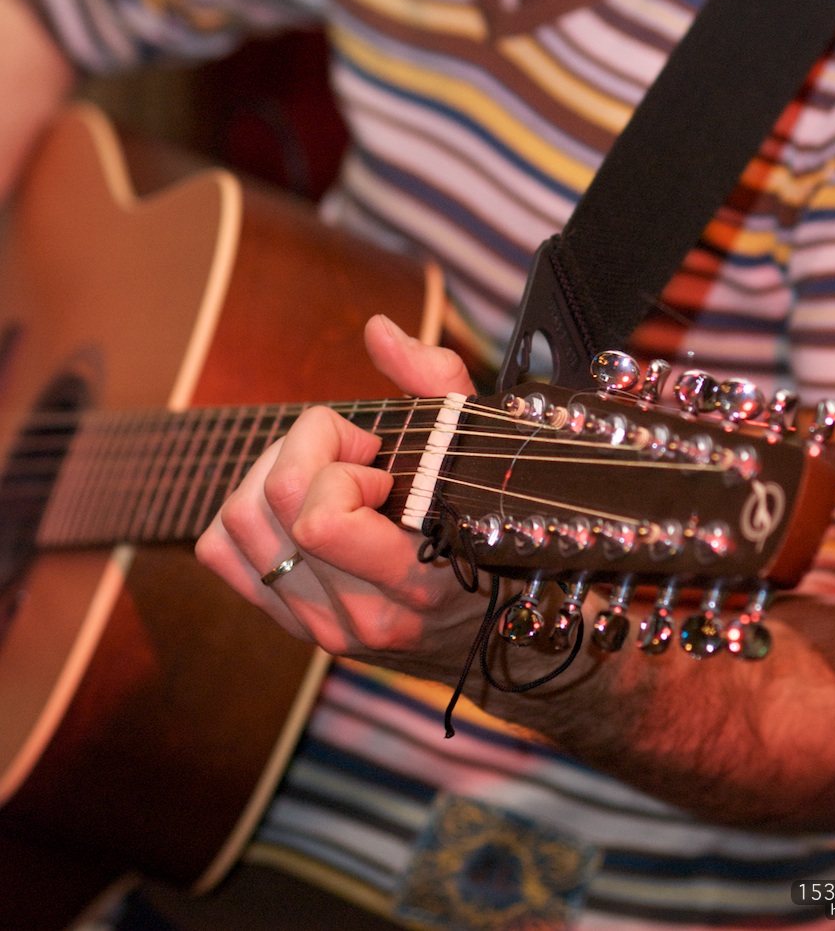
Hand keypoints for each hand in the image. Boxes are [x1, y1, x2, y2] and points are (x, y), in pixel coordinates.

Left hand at [195, 314, 484, 672]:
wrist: (491, 623)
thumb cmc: (489, 520)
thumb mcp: (479, 446)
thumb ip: (435, 381)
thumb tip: (376, 330)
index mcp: (415, 579)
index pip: (319, 521)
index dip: (337, 463)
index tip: (378, 457)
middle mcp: (361, 615)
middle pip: (270, 506)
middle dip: (306, 450)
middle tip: (353, 452)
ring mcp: (319, 626)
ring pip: (235, 524)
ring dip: (274, 475)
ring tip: (328, 473)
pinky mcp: (289, 622)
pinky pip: (219, 552)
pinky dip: (246, 512)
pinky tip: (298, 504)